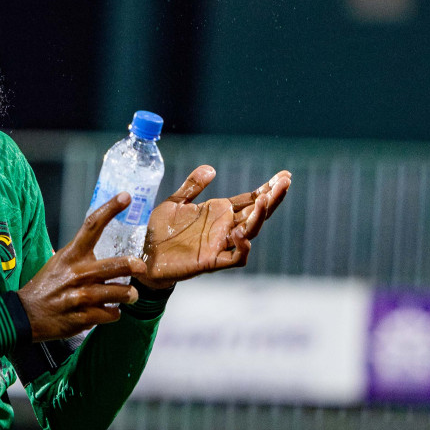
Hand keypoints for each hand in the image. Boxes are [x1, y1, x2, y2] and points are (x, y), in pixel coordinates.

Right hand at [16, 193, 146, 340]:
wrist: (26, 315)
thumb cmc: (46, 287)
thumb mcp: (58, 263)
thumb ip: (80, 256)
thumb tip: (103, 246)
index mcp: (70, 255)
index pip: (91, 226)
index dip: (110, 209)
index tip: (126, 197)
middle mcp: (77, 273)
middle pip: (115, 265)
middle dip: (132, 266)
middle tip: (141, 267)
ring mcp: (81, 296)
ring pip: (119, 293)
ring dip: (128, 295)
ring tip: (129, 295)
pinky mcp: (84, 317)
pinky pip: (111, 314)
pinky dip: (113, 313)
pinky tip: (108, 311)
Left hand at [137, 166, 290, 288]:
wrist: (144, 255)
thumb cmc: (160, 230)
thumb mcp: (175, 202)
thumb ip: (192, 186)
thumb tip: (210, 169)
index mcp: (219, 213)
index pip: (250, 200)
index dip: (267, 189)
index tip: (284, 176)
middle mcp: (224, 228)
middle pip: (256, 213)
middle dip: (272, 198)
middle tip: (285, 183)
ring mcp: (220, 245)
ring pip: (250, 232)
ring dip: (260, 217)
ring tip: (265, 201)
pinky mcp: (211, 261)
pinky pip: (236, 258)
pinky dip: (242, 247)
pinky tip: (239, 232)